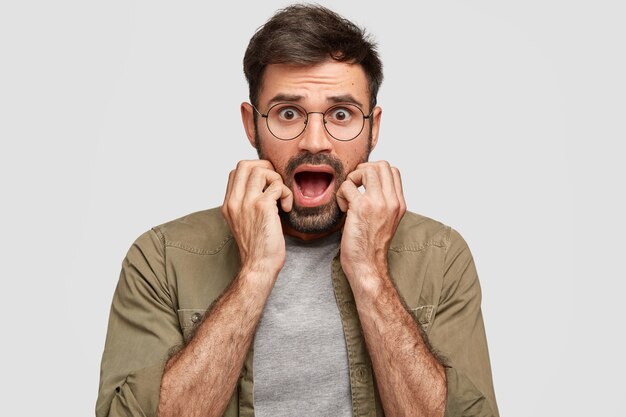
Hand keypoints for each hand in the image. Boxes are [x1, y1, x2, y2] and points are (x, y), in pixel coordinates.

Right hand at [221, 160, 292, 277]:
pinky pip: (278, 186)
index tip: (267, 185)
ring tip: (281, 197)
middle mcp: (234, 201)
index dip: (254, 171)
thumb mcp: (244, 222)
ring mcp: (247, 202)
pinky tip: (286, 208)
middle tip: (276, 184)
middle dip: (265, 168)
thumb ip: (246, 204)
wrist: (258, 266)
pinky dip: (286, 194)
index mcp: (228, 204)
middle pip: (245, 164)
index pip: (236, 172)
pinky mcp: (262, 206)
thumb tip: (263, 187)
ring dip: (277, 180)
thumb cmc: (257, 247)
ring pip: (261, 170)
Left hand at [336, 161, 405, 290]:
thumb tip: (368, 185)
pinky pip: (347, 185)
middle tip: (354, 187)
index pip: (393, 171)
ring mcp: (378, 203)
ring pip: (367, 169)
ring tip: (349, 196)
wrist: (367, 265)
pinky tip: (343, 208)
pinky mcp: (361, 207)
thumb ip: (383, 202)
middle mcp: (392, 201)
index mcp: (399, 204)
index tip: (364, 185)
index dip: (375, 171)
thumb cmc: (371, 246)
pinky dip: (341, 194)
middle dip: (363, 170)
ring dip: (352, 178)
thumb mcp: (386, 221)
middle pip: (381, 165)